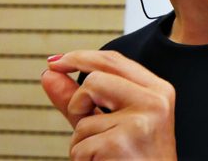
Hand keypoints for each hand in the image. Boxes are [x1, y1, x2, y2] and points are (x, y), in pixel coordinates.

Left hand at [41, 50, 176, 160]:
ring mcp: (140, 121)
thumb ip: (81, 99)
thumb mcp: (111, 123)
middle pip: (95, 79)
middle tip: (84, 121)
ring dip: (81, 142)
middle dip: (78, 102)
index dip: (79, 57)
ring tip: (104, 154)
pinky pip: (80, 146)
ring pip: (84, 119)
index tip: (56, 62)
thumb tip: (49, 73)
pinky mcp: (121, 143)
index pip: (113, 61)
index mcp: (158, 90)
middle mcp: (154, 101)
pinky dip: (83, 160)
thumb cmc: (135, 160)